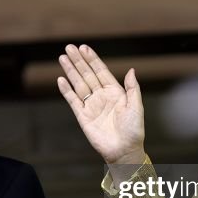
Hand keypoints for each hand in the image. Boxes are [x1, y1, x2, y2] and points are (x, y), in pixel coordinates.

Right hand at [57, 44, 145, 165]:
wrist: (124, 150)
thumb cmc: (133, 130)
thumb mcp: (136, 106)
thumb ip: (132, 88)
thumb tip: (131, 69)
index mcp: (114, 92)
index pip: (100, 71)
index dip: (92, 59)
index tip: (84, 48)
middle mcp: (101, 96)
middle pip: (87, 74)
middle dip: (78, 61)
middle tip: (69, 47)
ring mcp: (91, 105)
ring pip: (78, 84)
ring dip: (70, 71)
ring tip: (62, 58)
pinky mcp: (82, 116)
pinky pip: (73, 100)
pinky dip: (66, 90)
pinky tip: (60, 79)